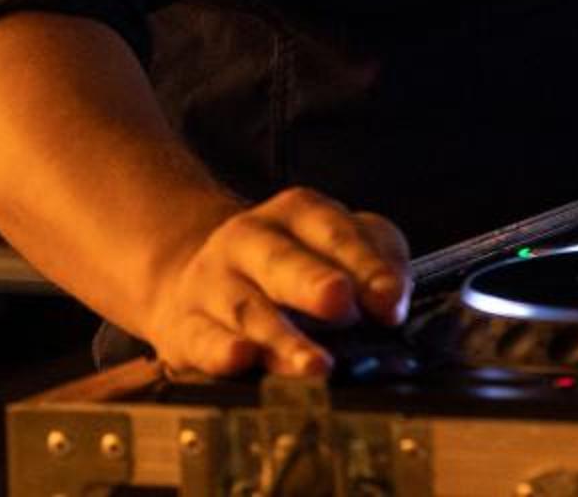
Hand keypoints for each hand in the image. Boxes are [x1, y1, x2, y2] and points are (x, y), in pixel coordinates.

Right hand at [140, 187, 410, 377]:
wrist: (194, 274)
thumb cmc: (287, 264)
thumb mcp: (337, 247)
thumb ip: (376, 267)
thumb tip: (392, 305)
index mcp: (299, 213)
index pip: (337, 233)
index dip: (367, 267)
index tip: (390, 304)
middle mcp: (251, 240)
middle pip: (284, 261)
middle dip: (314, 283)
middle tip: (342, 303)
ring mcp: (213, 282)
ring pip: (247, 308)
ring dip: (282, 338)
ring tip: (315, 364)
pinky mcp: (185, 325)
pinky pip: (202, 338)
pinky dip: (220, 351)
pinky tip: (241, 359)